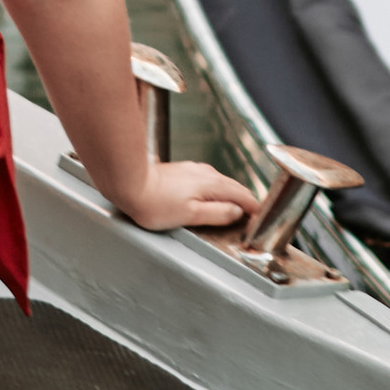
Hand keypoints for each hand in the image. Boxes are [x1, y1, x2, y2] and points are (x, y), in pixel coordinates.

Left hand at [100, 155, 259, 237]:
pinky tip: (210, 197)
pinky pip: (207, 181)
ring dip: (230, 194)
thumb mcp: (191, 215)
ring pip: (219, 182)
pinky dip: (215, 191)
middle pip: (233, 187)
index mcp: (211, 183)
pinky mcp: (181, 171)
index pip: (242, 194)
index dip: (253, 207)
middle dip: (245, 200)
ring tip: (235, 208)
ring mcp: (192, 170)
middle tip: (253, 216)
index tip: (261, 219)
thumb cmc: (155, 203)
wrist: (129, 183)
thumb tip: (238, 212)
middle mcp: (205, 173)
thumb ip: (217, 214)